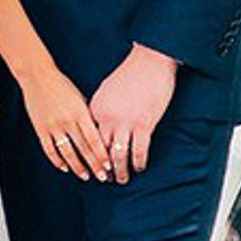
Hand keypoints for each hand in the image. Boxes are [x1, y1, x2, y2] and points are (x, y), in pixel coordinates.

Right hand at [22, 65, 106, 181]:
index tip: (109, 166)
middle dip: (94, 165)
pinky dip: (57, 160)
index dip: (102, 155)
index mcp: (80, 112)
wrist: (37, 76)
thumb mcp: (80, 98)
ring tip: (85, 176)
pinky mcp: (40, 129)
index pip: (94, 139)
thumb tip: (98, 134)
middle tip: (102, 177)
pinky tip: (64, 167)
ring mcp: (53, 126)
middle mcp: (67, 121)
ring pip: (67, 152)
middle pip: (83, 149)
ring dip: (77, 166)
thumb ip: (88, 116)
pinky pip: (49, 149)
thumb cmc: (61, 86)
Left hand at [88, 43, 178, 180]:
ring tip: (122, 180)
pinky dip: (138, 163)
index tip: (91, 166)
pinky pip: (139, 151)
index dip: (90, 155)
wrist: (151, 61)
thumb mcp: (107, 91)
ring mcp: (126, 123)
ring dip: (120, 171)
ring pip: (119, 156)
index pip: (90, 139)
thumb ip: (102, 109)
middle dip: (102, 169)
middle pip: (101, 151)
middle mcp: (107, 118)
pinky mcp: (144, 124)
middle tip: (105, 179)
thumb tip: (100, 126)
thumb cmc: (131, 73)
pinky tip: (139, 168)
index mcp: (96, 109)